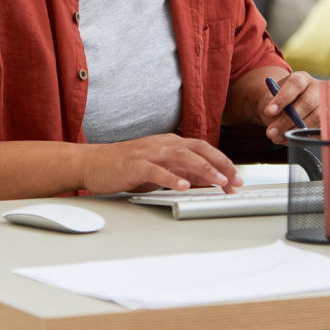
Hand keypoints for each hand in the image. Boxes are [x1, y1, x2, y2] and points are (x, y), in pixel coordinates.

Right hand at [79, 133, 242, 193]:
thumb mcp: (158, 168)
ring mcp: (149, 153)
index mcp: (169, 143)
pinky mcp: (135, 165)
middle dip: (220, 165)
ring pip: (182, 157)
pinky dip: (172, 178)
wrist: (92, 163)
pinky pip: (157, 170)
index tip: (236, 178)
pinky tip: (183, 187)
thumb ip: (180, 172)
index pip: (203, 149)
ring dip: (203, 169)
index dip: (222, 162)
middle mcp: (162, 144)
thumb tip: (205, 182)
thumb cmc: (124, 167)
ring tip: (218, 182)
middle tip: (234, 181)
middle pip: (198, 149)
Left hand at [259, 71, 320, 144]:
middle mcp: (317, 88)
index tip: (269, 112)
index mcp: (302, 78)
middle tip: (270, 132)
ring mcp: (326, 103)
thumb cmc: (277, 102)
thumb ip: (270, 104)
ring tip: (277, 137)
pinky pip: (320, 128)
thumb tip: (274, 117)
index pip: (295, 84)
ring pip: (316, 117)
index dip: (282, 98)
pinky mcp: (329, 118)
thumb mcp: (269, 98)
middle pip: (307, 102)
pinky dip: (303, 136)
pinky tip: (289, 139)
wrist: (286, 109)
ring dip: (295, 130)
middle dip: (287, 120)